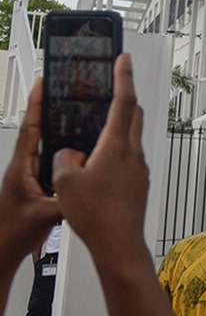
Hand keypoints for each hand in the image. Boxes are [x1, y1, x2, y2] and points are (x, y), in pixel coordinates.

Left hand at [0, 80, 61, 262]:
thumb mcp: (46, 214)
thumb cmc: (11, 232)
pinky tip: (78, 152)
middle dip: (48, 110)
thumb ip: (66, 197)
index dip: (36, 104)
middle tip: (62, 91)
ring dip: (57, 130)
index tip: (43, 82)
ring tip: (74, 116)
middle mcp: (24, 168)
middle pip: (38, 131)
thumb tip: (84, 183)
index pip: (30, 128)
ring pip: (46, 146)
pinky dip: (64, 152)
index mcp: (21, 168)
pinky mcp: (36, 186)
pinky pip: (52, 162)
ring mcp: (29, 176)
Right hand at [52, 54, 149, 259]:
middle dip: (123, 97)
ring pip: (131, 136)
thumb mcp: (64, 182)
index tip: (123, 57)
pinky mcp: (139, 181)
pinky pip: (129, 156)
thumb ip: (64, 157)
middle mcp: (133, 153)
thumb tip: (72, 153)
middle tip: (112, 86)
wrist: (120, 243)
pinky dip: (117, 148)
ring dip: (119, 125)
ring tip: (98, 126)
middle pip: (133, 114)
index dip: (123, 75)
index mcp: (116, 146)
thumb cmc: (97, 216)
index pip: (123, 100)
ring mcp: (139, 167)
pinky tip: (101, 159)